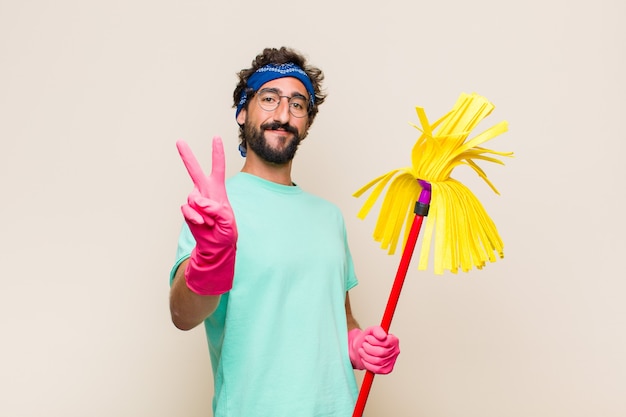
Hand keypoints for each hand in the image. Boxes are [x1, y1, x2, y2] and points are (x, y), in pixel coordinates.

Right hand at [177, 136, 237, 294]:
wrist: (215, 246)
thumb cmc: (226, 232)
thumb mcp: (228, 221)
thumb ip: (216, 210)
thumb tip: (201, 202)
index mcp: (218, 189)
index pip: (218, 168)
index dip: (217, 153)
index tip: (216, 137)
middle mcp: (204, 191)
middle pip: (194, 170)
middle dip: (187, 156)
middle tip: (179, 141)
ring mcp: (194, 201)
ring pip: (193, 199)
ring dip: (203, 212)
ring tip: (211, 222)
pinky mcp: (188, 211)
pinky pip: (187, 210)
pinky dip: (195, 218)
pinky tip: (202, 224)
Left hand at [348, 326, 399, 373]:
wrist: (360, 348)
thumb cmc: (368, 339)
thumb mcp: (371, 330)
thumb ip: (378, 330)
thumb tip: (383, 336)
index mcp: (394, 340)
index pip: (386, 342)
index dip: (374, 341)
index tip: (367, 338)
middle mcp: (395, 351)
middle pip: (381, 352)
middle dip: (368, 348)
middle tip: (364, 345)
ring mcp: (391, 361)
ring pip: (378, 361)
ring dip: (366, 355)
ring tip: (362, 351)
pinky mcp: (386, 370)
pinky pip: (376, 369)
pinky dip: (367, 364)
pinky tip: (364, 358)